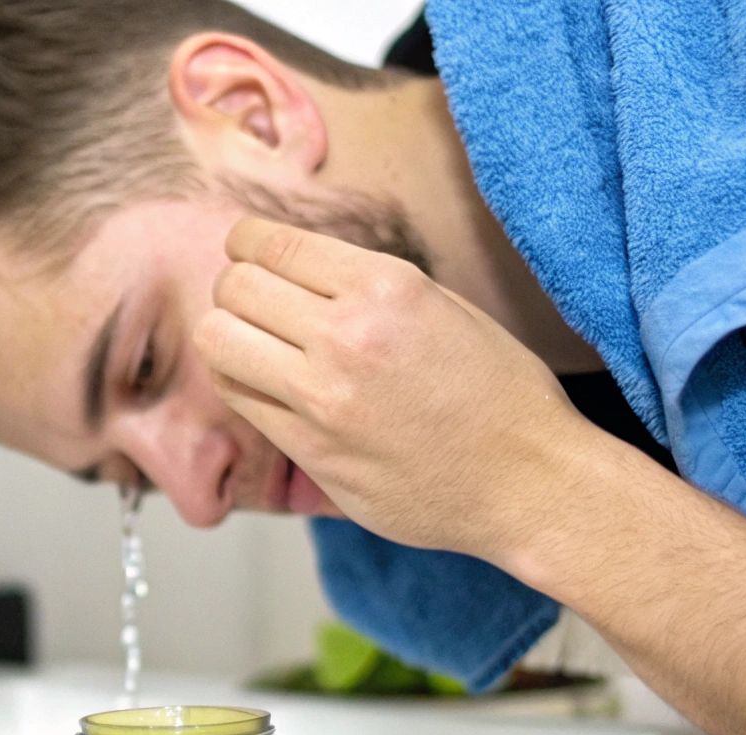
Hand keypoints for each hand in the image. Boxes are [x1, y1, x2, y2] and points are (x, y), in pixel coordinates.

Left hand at [195, 217, 591, 560]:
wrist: (527, 481)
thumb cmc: (498, 392)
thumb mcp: (442, 307)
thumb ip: (366, 286)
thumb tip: (295, 269)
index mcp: (387, 286)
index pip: (272, 245)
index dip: (244, 243)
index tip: (244, 251)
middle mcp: (348, 334)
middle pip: (235, 288)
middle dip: (235, 288)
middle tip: (252, 302)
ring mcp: (323, 396)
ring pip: (218, 341)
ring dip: (226, 335)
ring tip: (251, 344)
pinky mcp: (310, 449)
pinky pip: (238, 398)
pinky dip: (240, 383)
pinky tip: (264, 384)